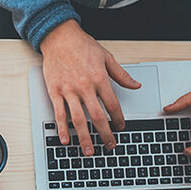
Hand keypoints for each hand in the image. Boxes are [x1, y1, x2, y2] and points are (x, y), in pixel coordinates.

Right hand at [39, 20, 140, 156]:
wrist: (60, 38)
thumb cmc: (82, 46)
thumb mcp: (106, 57)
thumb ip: (121, 75)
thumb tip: (135, 85)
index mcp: (99, 79)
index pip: (112, 104)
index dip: (119, 118)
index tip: (121, 127)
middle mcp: (85, 87)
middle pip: (97, 116)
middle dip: (105, 134)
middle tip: (110, 145)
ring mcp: (68, 91)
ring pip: (79, 119)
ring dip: (84, 137)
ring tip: (89, 151)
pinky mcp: (55, 92)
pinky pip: (59, 114)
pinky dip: (62, 128)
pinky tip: (66, 140)